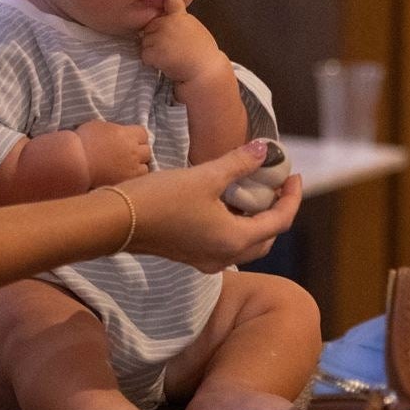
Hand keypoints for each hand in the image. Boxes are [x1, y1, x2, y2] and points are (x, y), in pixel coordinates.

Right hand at [74, 119, 152, 186]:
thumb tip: (117, 133)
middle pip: (146, 150)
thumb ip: (113, 130)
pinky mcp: (126, 182)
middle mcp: (133, 151)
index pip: (143, 134)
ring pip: (145, 167)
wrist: (75, 162)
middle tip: (128, 154)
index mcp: (126, 134)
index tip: (130, 140)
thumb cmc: (83, 141)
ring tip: (127, 168)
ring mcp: (131, 168)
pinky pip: (138, 180)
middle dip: (139, 151)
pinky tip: (124, 177)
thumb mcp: (98, 126)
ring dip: (138, 166)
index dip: (137, 137)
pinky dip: (134, 178)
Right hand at [119, 140, 302, 271]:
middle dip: (277, 212)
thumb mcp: (204, 176)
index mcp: (234, 239)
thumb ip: (239, 163)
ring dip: (255, 221)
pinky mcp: (190, 255)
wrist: (115, 221)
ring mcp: (206, 259)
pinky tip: (225, 205)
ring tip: (253, 193)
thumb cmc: (160, 199)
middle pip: (266, 238)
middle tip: (277, 185)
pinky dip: (235, 227)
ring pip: (246, 244)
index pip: (280, 221)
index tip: (293, 174)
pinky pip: (225, 245)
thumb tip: (266, 149)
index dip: (292, 197)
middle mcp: (224, 256)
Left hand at [138, 0, 225, 85]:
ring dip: (152, 51)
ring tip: (169, 57)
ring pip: (145, 42)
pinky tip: (165, 64)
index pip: (170, 0)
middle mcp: (169, 23)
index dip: (163, 6)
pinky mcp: (154, 51)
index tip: (162, 13)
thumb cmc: (202, 53)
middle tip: (169, 49)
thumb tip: (164, 18)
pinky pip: (144, 56)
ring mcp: (160, 36)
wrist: (206, 70)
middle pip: (150, 27)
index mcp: (180, 16)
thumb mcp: (194, 28)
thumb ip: (180, 21)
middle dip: (154, 38)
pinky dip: (151, 62)